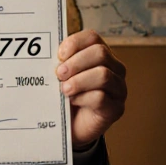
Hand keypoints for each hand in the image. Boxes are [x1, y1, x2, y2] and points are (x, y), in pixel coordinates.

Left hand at [55, 30, 126, 148]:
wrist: (71, 127)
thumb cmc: (66, 96)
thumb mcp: (63, 76)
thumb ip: (61, 63)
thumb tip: (47, 53)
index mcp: (101, 55)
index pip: (93, 37)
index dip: (75, 43)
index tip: (59, 55)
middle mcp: (114, 69)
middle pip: (100, 53)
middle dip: (76, 62)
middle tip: (59, 73)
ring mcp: (118, 88)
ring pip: (103, 75)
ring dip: (78, 81)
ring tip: (64, 89)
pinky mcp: (115, 108)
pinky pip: (101, 97)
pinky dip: (83, 98)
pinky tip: (73, 101)